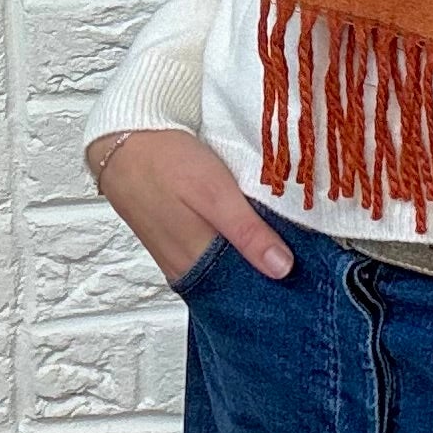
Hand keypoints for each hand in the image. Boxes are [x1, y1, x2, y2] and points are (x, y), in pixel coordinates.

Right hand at [86, 128, 293, 286]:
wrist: (122, 139)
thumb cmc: (167, 163)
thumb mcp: (214, 193)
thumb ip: (246, 232)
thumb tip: (283, 270)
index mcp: (196, 264)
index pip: (244, 293)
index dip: (276, 287)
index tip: (309, 278)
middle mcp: (186, 268)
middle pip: (235, 282)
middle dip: (267, 272)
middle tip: (307, 258)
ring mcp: (177, 253)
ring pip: (223, 266)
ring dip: (250, 256)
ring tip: (288, 242)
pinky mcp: (175, 236)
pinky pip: (211, 252)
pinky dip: (232, 245)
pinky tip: (253, 230)